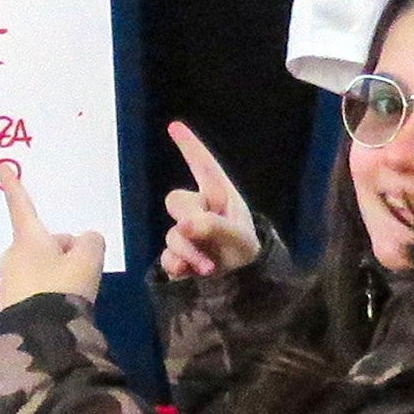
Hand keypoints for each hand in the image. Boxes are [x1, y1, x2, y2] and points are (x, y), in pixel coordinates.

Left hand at [0, 166, 106, 307]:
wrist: (37, 338)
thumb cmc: (61, 289)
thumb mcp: (88, 260)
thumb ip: (91, 242)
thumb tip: (85, 241)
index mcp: (29, 239)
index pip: (22, 205)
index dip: (14, 186)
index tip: (0, 167)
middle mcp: (13, 256)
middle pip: (44, 244)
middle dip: (63, 254)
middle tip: (82, 273)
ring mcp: (9, 282)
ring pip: (42, 268)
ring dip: (58, 276)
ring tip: (74, 297)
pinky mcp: (10, 306)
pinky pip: (36, 291)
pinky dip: (50, 296)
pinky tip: (61, 312)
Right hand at [158, 123, 258, 279]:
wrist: (244, 287)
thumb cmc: (247, 254)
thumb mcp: (240, 240)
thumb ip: (214, 227)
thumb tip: (183, 225)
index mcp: (220, 197)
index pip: (203, 167)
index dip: (190, 146)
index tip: (174, 126)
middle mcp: (200, 211)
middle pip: (176, 200)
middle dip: (188, 219)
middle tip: (202, 235)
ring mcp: (187, 234)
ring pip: (172, 233)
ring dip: (189, 251)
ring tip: (209, 267)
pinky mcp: (178, 256)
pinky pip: (166, 255)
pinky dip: (176, 264)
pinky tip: (187, 272)